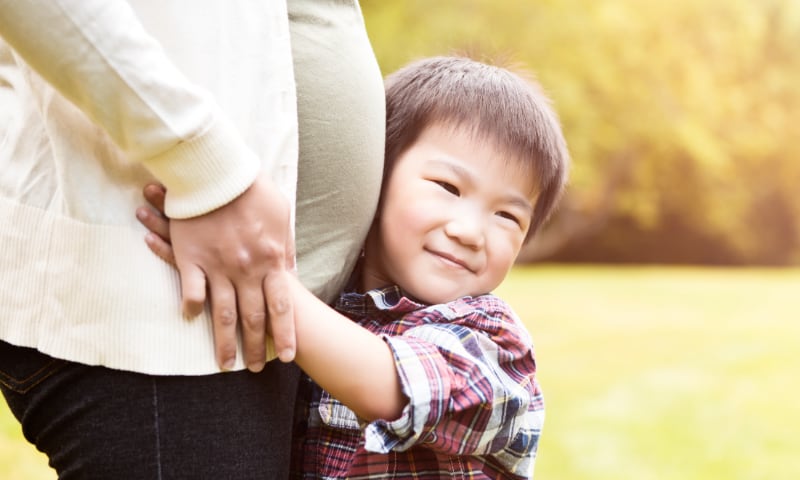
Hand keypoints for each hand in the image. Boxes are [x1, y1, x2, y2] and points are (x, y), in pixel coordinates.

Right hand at [137, 175, 296, 371]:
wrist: (219, 171)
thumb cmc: (253, 190)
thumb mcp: (281, 217)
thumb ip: (285, 248)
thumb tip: (289, 271)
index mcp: (272, 260)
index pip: (282, 307)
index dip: (286, 334)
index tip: (288, 357)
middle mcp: (247, 270)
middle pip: (254, 318)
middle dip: (256, 348)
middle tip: (254, 370)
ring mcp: (218, 266)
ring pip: (223, 315)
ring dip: (225, 343)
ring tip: (225, 364)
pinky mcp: (192, 259)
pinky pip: (192, 292)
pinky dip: (192, 309)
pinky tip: (192, 321)